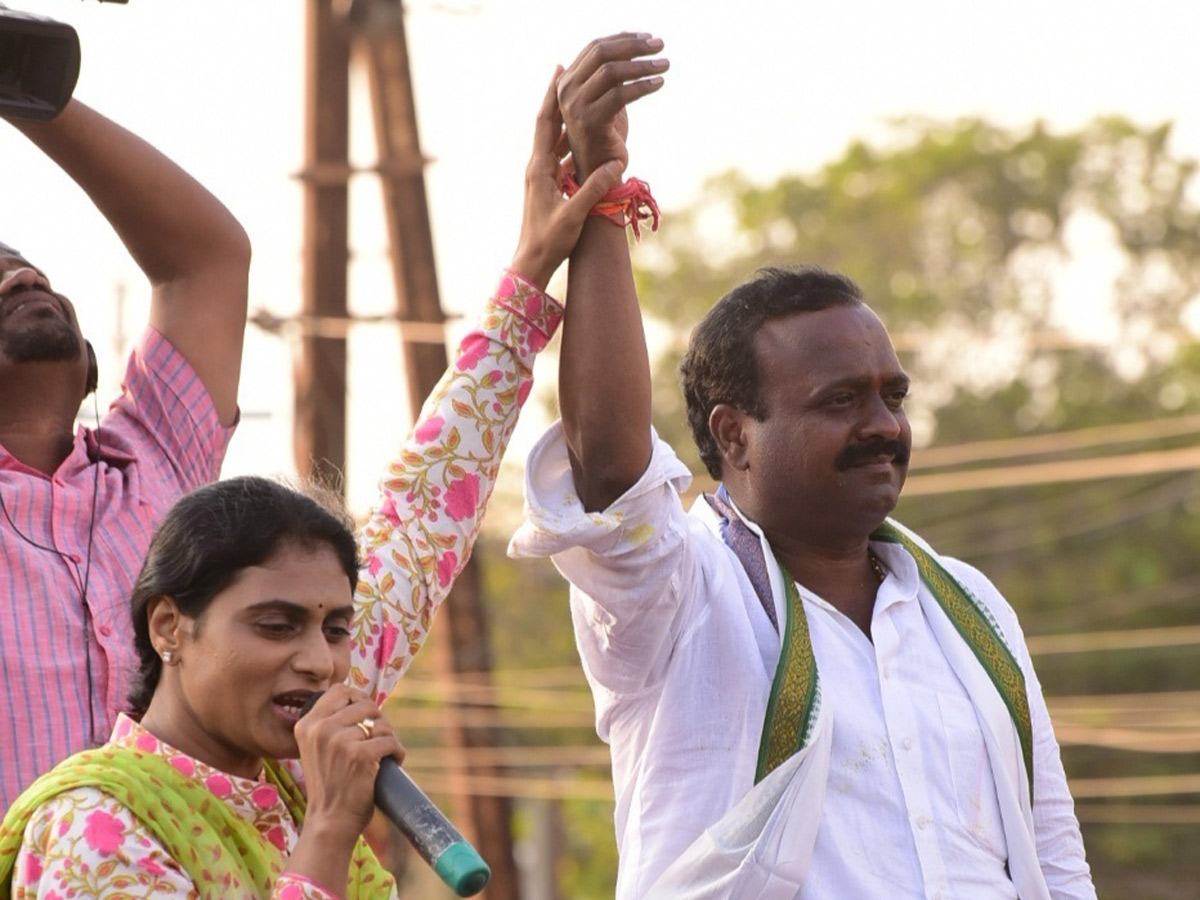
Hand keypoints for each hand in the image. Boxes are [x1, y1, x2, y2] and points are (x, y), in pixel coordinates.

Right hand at [293, 686, 404, 842]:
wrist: (329, 822)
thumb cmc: (329, 785)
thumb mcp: (318, 749)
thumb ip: (331, 725)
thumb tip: (361, 701)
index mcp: (307, 725)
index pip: (340, 691)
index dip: (359, 698)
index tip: (367, 715)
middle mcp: (320, 729)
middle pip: (365, 705)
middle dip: (379, 721)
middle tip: (379, 740)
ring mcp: (339, 741)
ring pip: (381, 724)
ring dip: (389, 738)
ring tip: (385, 753)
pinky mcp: (360, 755)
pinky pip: (390, 742)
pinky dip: (397, 752)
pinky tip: (394, 762)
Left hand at [509, 71, 626, 288]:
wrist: (532, 263)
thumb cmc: (549, 242)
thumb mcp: (574, 215)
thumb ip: (593, 190)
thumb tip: (614, 165)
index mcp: (540, 169)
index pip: (546, 125)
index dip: (552, 97)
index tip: (559, 72)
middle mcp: (538, 168)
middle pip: (548, 125)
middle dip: (558, 99)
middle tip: (567, 73)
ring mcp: (541, 178)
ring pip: (554, 140)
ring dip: (565, 119)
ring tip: (579, 97)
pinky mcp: (547, 188)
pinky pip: (559, 157)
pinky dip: (569, 142)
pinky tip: (581, 136)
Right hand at [557, 33, 667, 181]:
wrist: (598, 173)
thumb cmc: (606, 135)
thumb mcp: (606, 98)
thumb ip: (611, 75)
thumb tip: (633, 45)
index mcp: (568, 81)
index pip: (594, 47)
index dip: (623, 38)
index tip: (648, 38)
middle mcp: (567, 91)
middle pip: (601, 53)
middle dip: (633, 46)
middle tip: (660, 45)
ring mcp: (575, 106)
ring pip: (611, 72)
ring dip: (642, 65)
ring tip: (665, 64)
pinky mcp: (589, 122)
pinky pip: (620, 95)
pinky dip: (643, 86)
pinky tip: (659, 83)